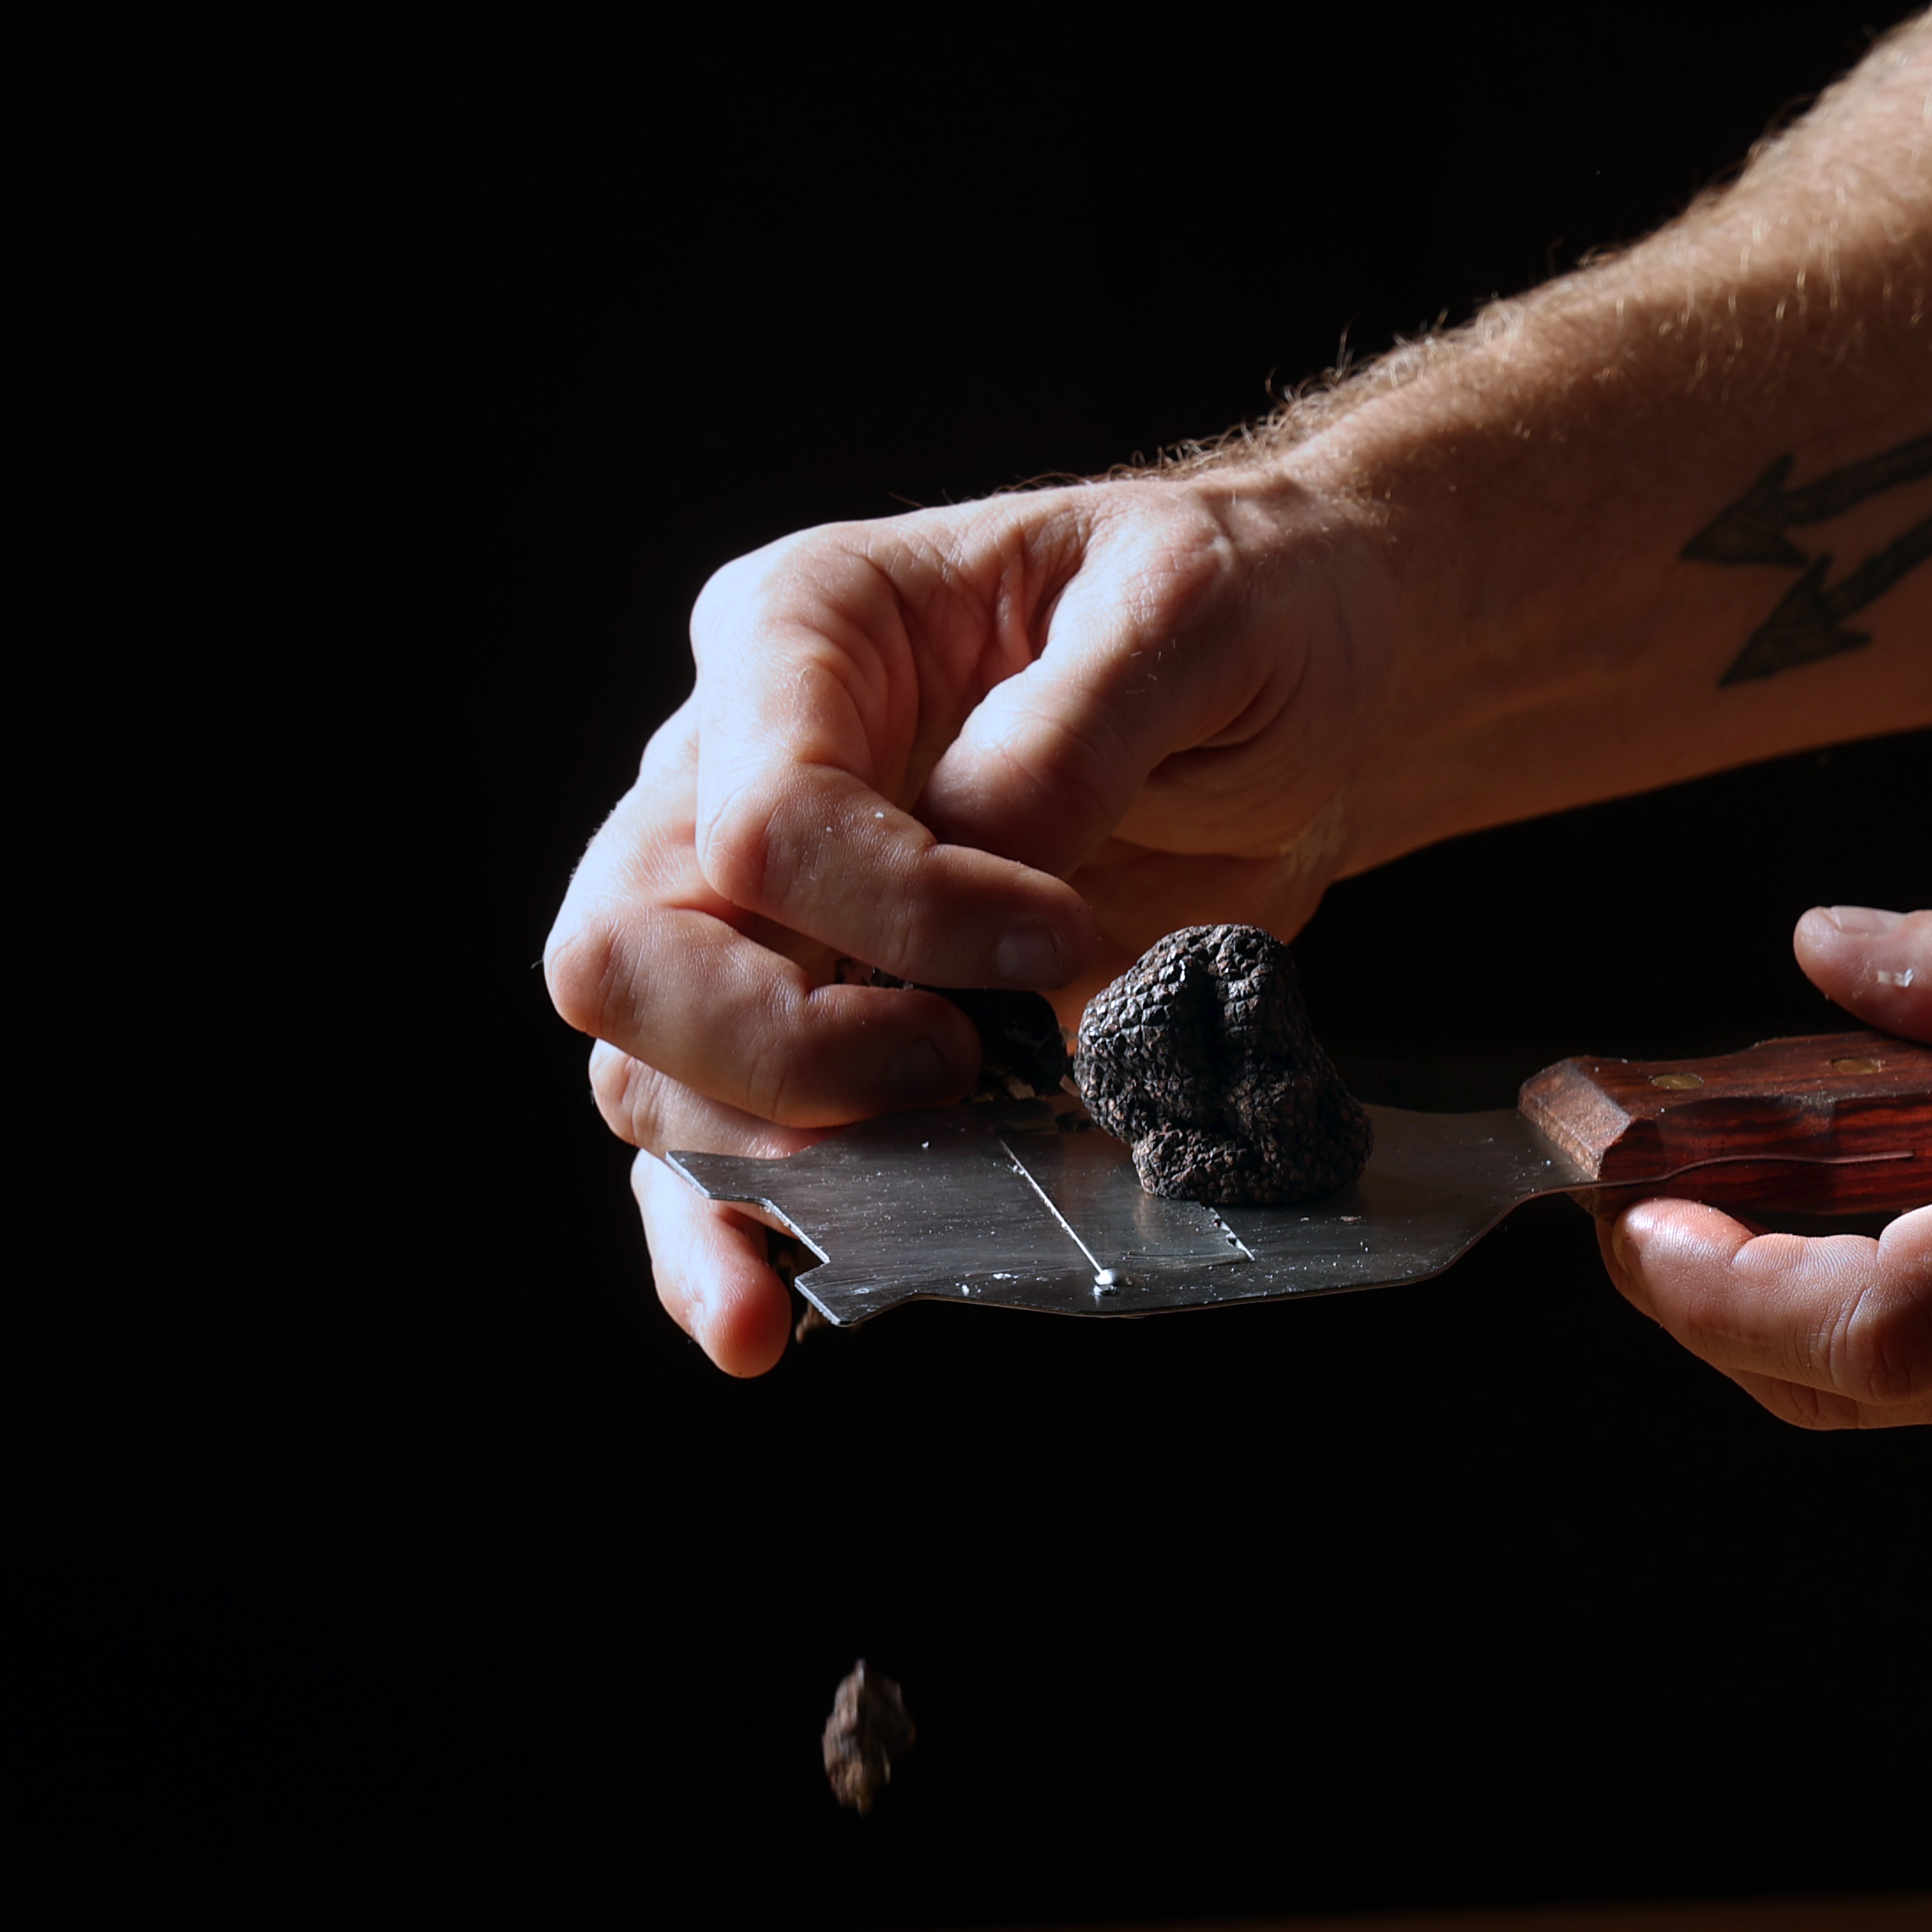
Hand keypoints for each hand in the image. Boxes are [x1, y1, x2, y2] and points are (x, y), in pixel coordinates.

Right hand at [545, 472, 1400, 1371]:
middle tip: (958, 1066)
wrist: (1303, 683)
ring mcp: (764, 915)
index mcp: (799, 635)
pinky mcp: (832, 1028)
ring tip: (902, 1216)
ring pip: (647, 1074)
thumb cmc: (1238, 609)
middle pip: (629, 955)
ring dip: (755, 1172)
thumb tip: (987, 859)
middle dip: (781, 1052)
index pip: (758, 819)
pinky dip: (731, 1243)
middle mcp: (731, 773)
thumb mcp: (1189, 607)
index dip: (902, 911)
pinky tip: (766, 1324)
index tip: (1065, 934)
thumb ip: (1076, 723)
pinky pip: (717, 1153)